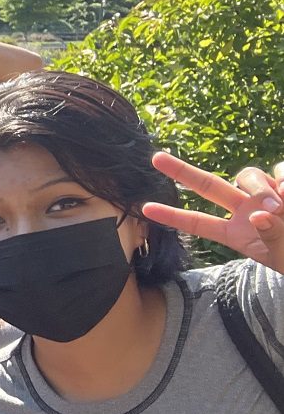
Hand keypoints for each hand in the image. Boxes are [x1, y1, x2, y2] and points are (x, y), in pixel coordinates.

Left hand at [143, 152, 281, 270]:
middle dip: (181, 171)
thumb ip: (272, 235)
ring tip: (279, 206)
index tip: (143, 209)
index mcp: (236, 233)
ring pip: (247, 174)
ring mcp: (265, 196)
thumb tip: (262, 214)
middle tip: (156, 158)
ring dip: (257, 185)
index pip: (198, 222)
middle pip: (208, 186)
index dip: (172, 216)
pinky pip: (280, 170)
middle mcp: (245, 211)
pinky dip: (283, 178)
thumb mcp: (283, 255)